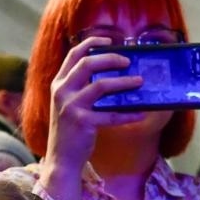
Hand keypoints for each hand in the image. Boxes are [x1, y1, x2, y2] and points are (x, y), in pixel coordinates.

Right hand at [38, 36, 147, 199]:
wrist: (61, 159)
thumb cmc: (71, 130)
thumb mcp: (69, 104)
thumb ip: (81, 88)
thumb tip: (112, 75)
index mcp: (59, 84)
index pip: (74, 55)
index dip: (91, 44)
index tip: (109, 41)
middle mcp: (62, 91)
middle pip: (87, 63)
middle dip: (110, 58)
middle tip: (128, 61)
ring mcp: (71, 106)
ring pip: (101, 86)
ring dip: (123, 82)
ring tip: (139, 82)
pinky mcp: (82, 122)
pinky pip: (111, 114)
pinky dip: (128, 114)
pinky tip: (141, 113)